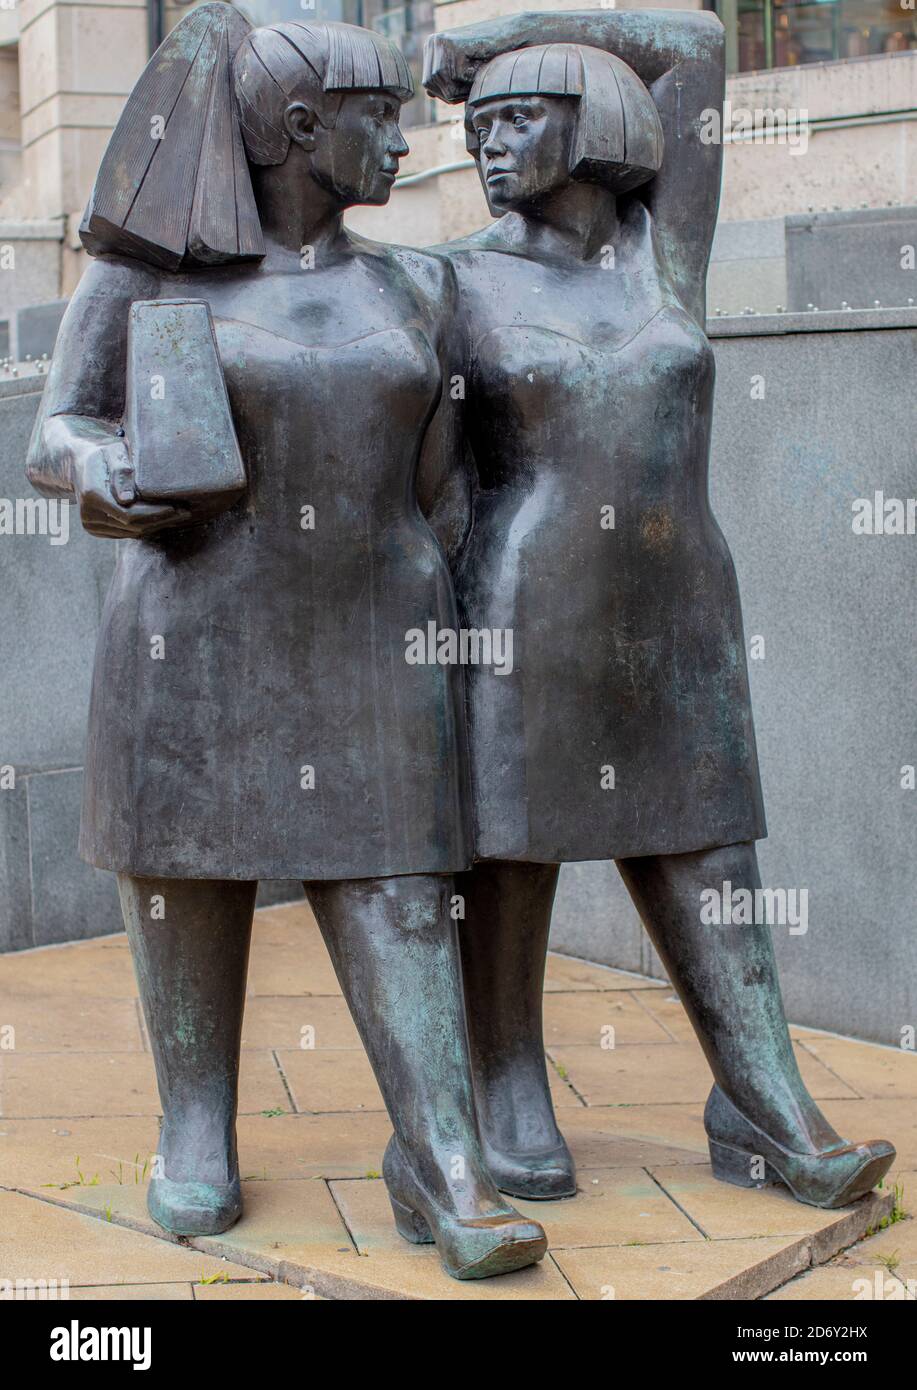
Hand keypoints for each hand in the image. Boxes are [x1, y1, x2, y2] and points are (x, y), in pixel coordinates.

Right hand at [72, 438, 187, 538]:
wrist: (77, 462)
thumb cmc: (102, 452)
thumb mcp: (113, 451)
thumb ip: (122, 471)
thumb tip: (127, 500)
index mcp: (92, 494)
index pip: (130, 514)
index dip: (156, 514)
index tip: (178, 508)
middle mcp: (88, 514)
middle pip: (132, 526)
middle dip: (161, 521)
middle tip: (185, 513)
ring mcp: (90, 524)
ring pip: (130, 533)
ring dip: (155, 526)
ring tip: (177, 516)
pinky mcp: (95, 530)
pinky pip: (125, 534)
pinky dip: (144, 528)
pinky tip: (161, 519)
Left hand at [422, 33, 479, 103]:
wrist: (508, 34)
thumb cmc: (486, 55)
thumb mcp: (460, 69)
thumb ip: (444, 80)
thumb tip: (429, 94)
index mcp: (430, 47)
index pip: (428, 85)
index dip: (447, 93)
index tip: (464, 83)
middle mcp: (432, 42)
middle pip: (435, 87)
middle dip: (454, 92)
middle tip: (471, 78)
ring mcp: (441, 42)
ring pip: (445, 84)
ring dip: (464, 87)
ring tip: (475, 71)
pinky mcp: (453, 44)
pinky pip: (458, 76)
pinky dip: (471, 78)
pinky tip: (479, 64)